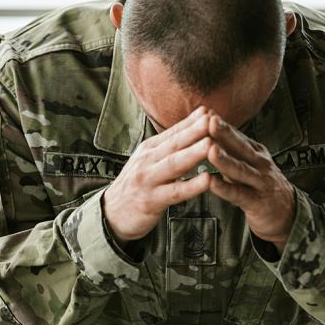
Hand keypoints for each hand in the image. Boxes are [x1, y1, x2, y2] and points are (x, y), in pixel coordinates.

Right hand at [103, 107, 212, 247]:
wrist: (111, 214)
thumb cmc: (136, 186)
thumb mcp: (148, 161)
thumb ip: (169, 147)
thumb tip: (193, 129)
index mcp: (149, 149)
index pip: (173, 132)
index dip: (191, 122)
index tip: (209, 111)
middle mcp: (147, 161)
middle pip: (174, 144)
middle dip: (195, 131)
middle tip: (213, 120)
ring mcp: (148, 180)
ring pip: (174, 165)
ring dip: (193, 154)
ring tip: (210, 145)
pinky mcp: (151, 201)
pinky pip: (174, 192)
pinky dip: (191, 186)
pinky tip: (207, 180)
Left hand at [207, 113, 294, 253]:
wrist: (288, 214)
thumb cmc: (261, 186)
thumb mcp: (249, 164)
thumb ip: (231, 151)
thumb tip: (208, 130)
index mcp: (256, 152)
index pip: (236, 136)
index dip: (221, 124)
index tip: (205, 111)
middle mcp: (260, 164)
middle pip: (240, 147)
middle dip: (224, 133)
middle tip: (209, 120)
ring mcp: (261, 182)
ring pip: (240, 169)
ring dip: (224, 160)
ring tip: (210, 150)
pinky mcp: (258, 202)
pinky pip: (239, 194)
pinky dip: (225, 188)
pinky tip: (212, 182)